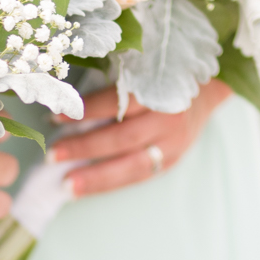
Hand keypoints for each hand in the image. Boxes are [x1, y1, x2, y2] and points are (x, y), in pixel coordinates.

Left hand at [50, 81, 231, 195]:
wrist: (206, 92)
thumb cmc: (164, 76)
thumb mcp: (144, 69)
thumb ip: (115, 82)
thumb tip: (67, 95)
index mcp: (161, 88)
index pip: (118, 102)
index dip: (86, 110)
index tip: (56, 116)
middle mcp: (169, 119)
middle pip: (122, 138)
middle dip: (85, 147)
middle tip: (54, 154)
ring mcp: (172, 144)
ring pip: (130, 165)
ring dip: (95, 176)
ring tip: (66, 185)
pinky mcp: (171, 161)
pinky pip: (137, 177)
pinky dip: (108, 184)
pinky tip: (84, 189)